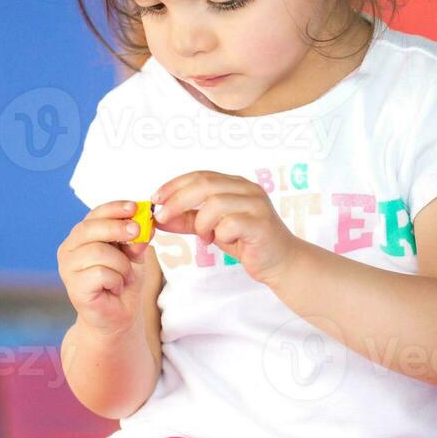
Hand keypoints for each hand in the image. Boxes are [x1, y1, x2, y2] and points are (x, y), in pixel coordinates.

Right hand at [57, 201, 153, 333]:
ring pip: (99, 251)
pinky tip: (115, 288)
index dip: (114, 208)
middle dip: (118, 228)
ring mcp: (68, 268)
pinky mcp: (74, 286)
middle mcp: (69, 249)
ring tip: (125, 276)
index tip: (135, 207)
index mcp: (81, 237)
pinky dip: (116, 280)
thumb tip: (145, 225)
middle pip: (91, 228)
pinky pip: (101, 273)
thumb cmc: (123, 282)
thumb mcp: (134, 255)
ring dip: (122, 264)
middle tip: (137, 232)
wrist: (119, 316)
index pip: (94, 214)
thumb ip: (136, 240)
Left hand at [153, 171, 304, 285]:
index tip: (156, 199)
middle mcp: (248, 189)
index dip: (174, 185)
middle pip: (205, 184)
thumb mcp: (212, 228)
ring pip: (216, 202)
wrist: (280, 262)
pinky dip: (219, 233)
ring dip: (202, 222)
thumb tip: (160, 216)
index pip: (200, 175)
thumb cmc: (247, 241)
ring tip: (205, 237)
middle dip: (178, 200)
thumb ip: (189, 220)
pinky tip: (222, 240)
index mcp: (236, 184)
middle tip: (163, 216)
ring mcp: (257, 205)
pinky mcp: (261, 224)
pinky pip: (231, 223)